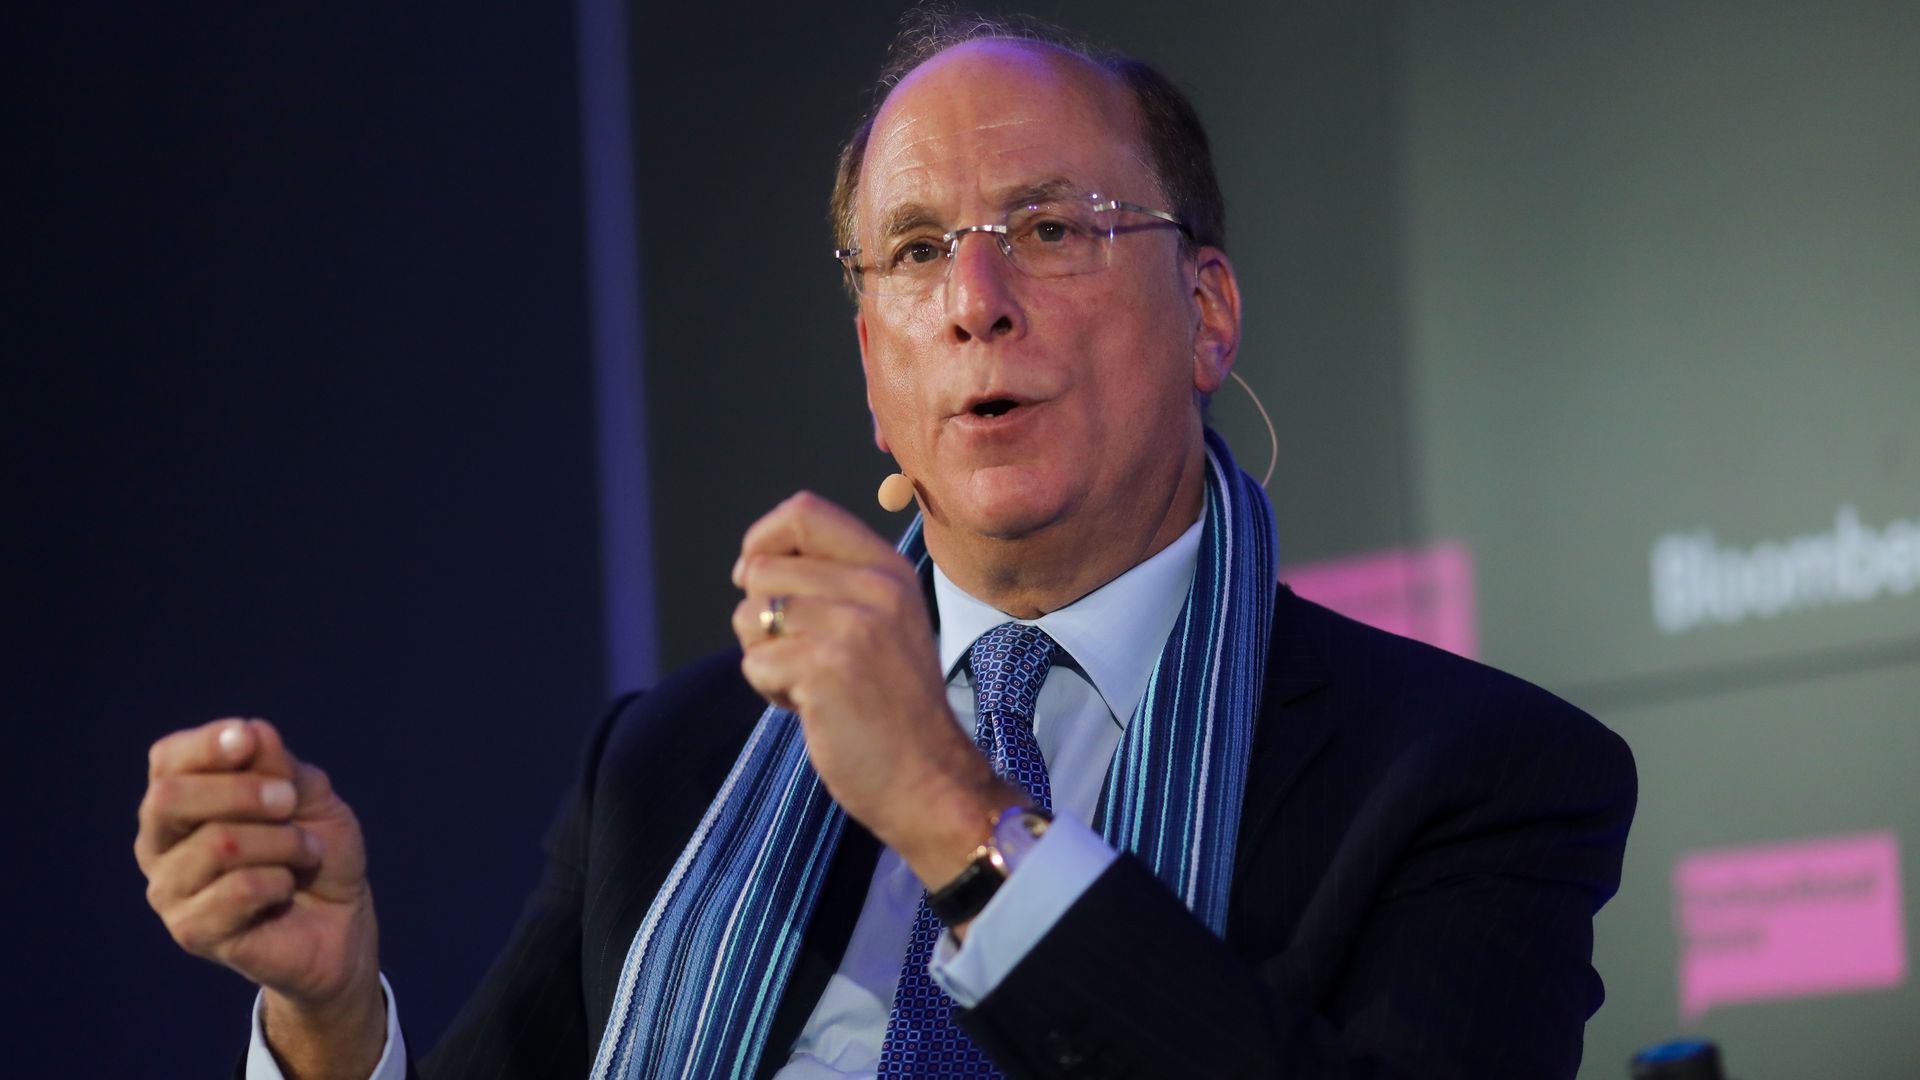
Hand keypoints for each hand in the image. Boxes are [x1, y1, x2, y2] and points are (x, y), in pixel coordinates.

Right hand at [135, 718, 383, 1078]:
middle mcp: (160, 843)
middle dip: (244, 791)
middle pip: (170, 797)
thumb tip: (251, 733)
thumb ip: (279, 766)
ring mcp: (169, 890)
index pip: (167, 759)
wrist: (340, 922)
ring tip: (305, 853)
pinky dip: (280, 880)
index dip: (207, 744)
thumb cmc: (315, 851)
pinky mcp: (191, 931)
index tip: (249, 740)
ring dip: (281, 841)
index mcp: (181, 802)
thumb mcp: (310, 797)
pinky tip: (287, 889)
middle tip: (290, 801)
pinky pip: (238, 889)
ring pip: (217, 844)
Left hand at [731, 492, 1018, 885]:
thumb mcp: (885, 621)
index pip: (803, 511)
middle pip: (761, 569)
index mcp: (887, 568)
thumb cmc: (895, 708)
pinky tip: (810, 707)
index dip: (762, 540)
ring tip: (809, 683)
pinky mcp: (826, 668)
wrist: (931, 779)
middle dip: (760, 617)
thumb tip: (753, 563)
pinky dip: (769, 690)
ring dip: (764, 656)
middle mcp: (874, 586)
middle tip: (801, 656)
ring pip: (750, 615)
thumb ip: (836, 582)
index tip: (757, 580)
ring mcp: (852, 626)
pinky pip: (754, 663)